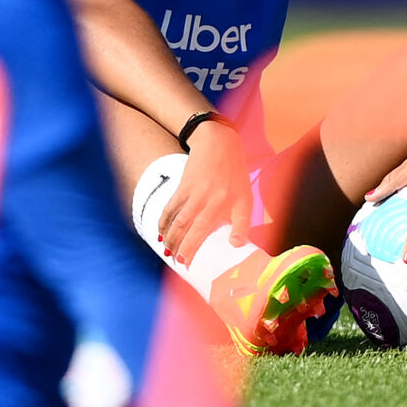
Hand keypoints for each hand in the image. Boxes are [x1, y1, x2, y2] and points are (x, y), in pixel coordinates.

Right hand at [157, 119, 255, 263]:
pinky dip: (164, 220)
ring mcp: (194, 192)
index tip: (187, 263)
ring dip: (170, 236)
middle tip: (175, 262)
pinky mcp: (183, 185)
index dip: (195, 247)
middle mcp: (208, 200)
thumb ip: (242, 223)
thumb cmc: (235, 173)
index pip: (207, 231)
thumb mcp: (246, 198)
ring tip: (166, 251)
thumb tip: (235, 245)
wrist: (219, 142)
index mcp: (225, 205)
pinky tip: (160, 232)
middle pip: (189, 228)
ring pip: (178, 219)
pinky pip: (170, 207)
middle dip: (180, 247)